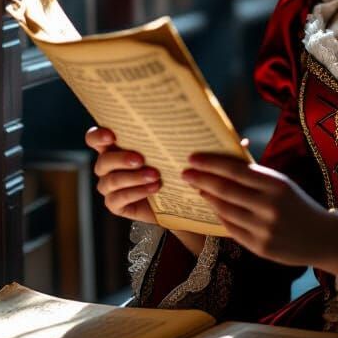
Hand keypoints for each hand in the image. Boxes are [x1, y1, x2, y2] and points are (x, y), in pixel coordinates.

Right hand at [86, 127, 246, 258]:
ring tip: (156, 176)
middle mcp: (113, 164)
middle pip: (101, 159)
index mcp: (124, 143)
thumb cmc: (187, 168)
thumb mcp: (197, 153)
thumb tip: (240, 139)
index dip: (98, 134)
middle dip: (118, 157)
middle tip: (140, 157)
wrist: (187, 204)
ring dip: (130, 177)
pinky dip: (134, 193)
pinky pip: (116, 200)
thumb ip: (212, 144)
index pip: (98, 137)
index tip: (111, 132)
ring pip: (108, 180)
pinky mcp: (119, 205)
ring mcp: (113, 186)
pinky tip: (154, 189)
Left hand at [181, 152, 337, 269]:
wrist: (323, 238)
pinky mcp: (259, 247)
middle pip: (225, 190)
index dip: (211, 164)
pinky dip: (220, 216)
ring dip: (208, 198)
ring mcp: (263, 229)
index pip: (236, 170)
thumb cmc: (298, 205)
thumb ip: (256, 176)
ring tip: (198, 189)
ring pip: (225, 210)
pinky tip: (213, 207)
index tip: (192, 158)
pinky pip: (231, 228)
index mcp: (276, 184)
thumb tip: (223, 163)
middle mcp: (269, 206)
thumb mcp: (282, 184)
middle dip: (201, 179)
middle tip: (185, 173)